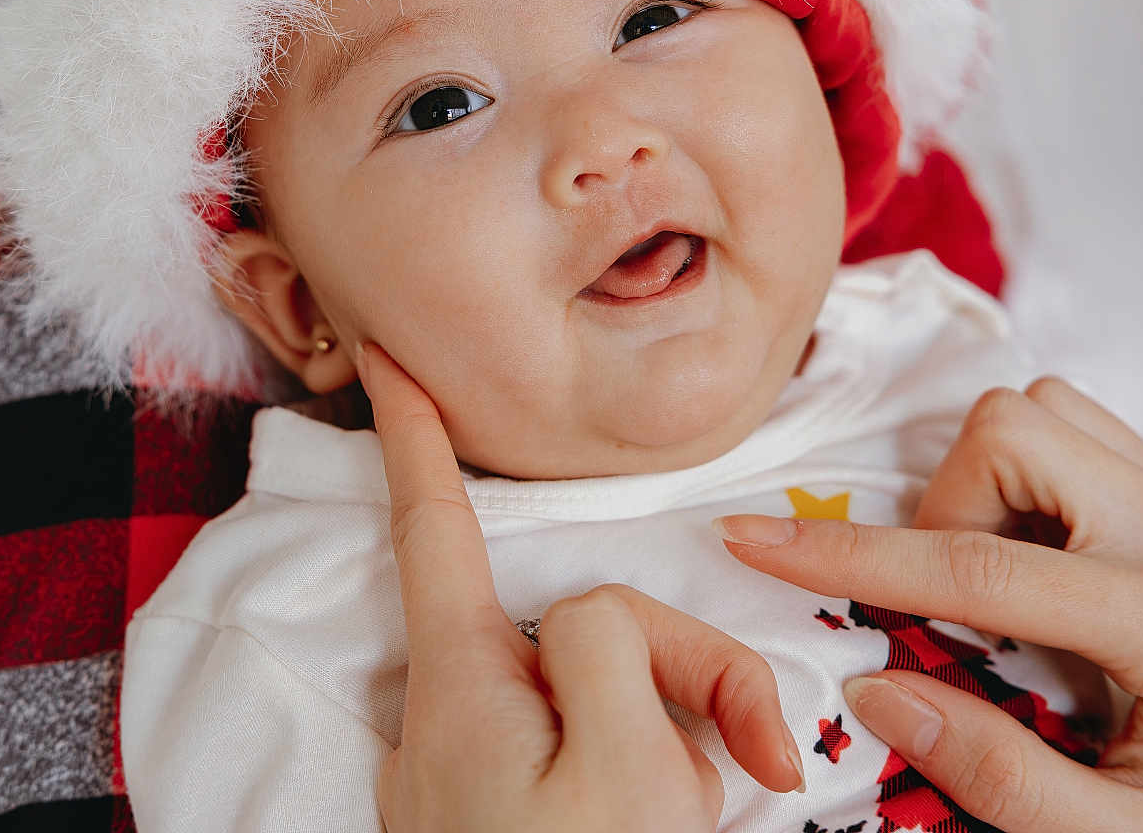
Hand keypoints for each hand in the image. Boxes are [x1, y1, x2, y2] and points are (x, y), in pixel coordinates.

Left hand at [356, 340, 804, 832]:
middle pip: (580, 620)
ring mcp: (473, 774)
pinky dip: (643, 767)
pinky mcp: (503, 814)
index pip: (433, 525)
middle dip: (677, 659)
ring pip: (598, 686)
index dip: (410, 432)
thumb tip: (586, 614)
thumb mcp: (628, 767)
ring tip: (693, 813)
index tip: (386, 356)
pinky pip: (584, 745)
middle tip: (756, 742)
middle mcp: (452, 722)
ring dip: (671, 730)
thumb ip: (610, 644)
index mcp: (461, 693)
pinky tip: (665, 822)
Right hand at [713, 376, 1142, 830]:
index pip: (973, 571)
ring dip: (992, 483)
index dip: (847, 559)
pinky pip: (1087, 431)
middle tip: (955, 600)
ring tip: (1004, 576)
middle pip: (1017, 429)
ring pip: (1051, 411)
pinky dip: (1034, 478)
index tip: (754, 538)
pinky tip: (1047, 560)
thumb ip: (1001, 777)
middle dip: (949, 504)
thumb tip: (877, 690)